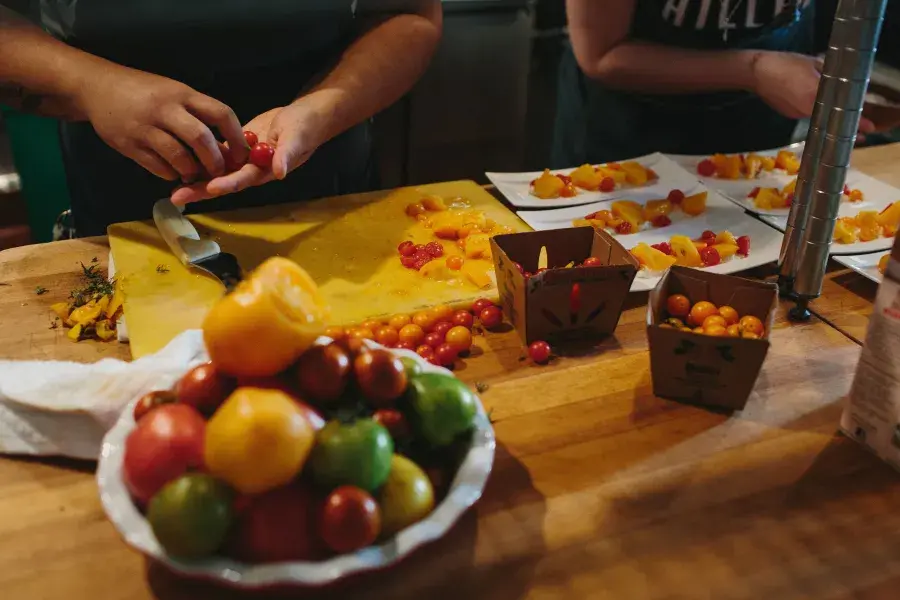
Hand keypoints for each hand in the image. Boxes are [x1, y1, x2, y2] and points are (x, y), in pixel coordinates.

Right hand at [77, 64, 248, 181]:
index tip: (241, 154)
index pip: (221, 113)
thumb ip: (198, 116)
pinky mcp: (129, 144)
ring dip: (192, 172)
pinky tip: (172, 172)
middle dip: (215, 161)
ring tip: (193, 174)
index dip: (236, 137)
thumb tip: (226, 147)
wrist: (95, 87)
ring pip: (179, 157)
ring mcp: (145, 127)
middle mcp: (166, 109)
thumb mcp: (174, 93)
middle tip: (218, 172)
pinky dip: (171, 175)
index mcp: (183, 94)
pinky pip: (158, 167)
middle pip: (201, 138)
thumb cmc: (144, 92)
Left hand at [170, 96, 327, 204]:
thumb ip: (288, 155)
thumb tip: (280, 172)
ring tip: (173, 186)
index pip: (243, 179)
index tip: (210, 187)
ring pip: (216, 171)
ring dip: (196, 178)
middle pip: (223, 181)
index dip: (227, 183)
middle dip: (201, 190)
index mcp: (265, 170)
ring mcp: (243, 160)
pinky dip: (201, 159)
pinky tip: (181, 160)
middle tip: (177, 196)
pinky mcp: (237, 147)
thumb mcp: (297, 138)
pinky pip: (217, 155)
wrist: (304, 118)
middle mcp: (251, 170)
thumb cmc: (305, 128)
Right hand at [751, 50, 874, 138]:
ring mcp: (797, 114)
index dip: (856, 120)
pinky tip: (814, 104)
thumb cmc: (786, 63)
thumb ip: (831, 75)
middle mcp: (807, 109)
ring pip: (819, 117)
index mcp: (816, 94)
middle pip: (831, 118)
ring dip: (828, 115)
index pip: (840, 110)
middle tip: (860, 127)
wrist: (756, 72)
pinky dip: (814, 111)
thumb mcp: (814, 64)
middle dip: (844, 120)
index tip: (869, 128)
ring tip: (838, 115)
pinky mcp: (789, 114)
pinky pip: (808, 114)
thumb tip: (845, 82)